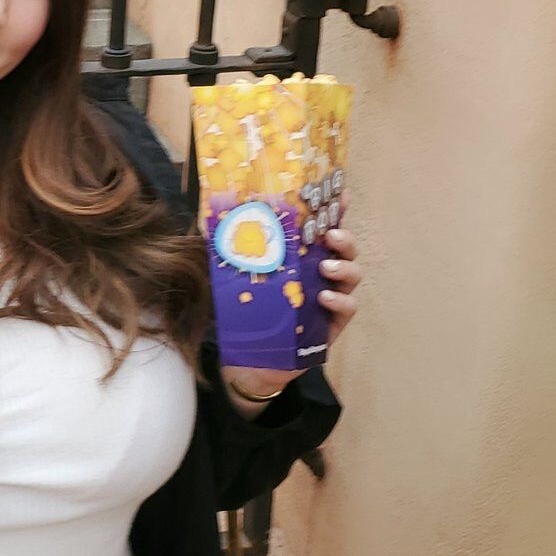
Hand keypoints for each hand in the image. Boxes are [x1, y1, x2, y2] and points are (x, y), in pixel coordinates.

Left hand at [220, 218, 361, 397]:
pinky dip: (340, 301)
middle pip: (345, 249)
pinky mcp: (332, 325)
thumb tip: (203, 221)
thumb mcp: (232, 277)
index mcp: (301, 257)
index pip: (322, 228)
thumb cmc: (246, 312)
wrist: (249, 360)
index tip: (341, 195)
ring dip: (344, 267)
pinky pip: (348, 308)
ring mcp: (329, 298)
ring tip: (325, 269)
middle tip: (330, 237)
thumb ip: (225, 251)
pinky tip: (324, 298)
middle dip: (344, 239)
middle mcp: (320, 274)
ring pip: (352, 276)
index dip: (335, 210)